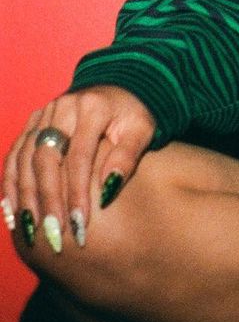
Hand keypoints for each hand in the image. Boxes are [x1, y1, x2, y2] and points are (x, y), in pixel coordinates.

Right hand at [3, 86, 155, 253]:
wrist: (119, 88)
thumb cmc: (133, 115)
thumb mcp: (142, 129)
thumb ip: (127, 157)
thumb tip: (108, 191)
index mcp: (92, 108)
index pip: (79, 156)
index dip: (76, 192)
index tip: (80, 225)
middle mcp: (63, 107)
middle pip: (46, 158)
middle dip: (47, 199)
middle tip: (53, 233)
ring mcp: (44, 113)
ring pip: (24, 158)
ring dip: (24, 196)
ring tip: (31, 230)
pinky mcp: (33, 122)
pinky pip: (14, 154)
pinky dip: (11, 184)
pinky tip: (12, 212)